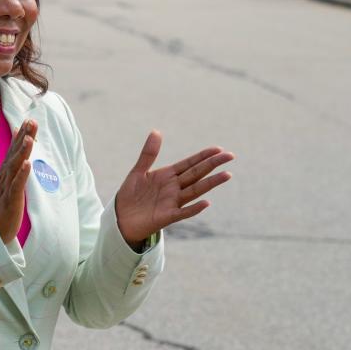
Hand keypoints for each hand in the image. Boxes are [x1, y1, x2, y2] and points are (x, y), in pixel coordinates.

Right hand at [0, 120, 36, 243]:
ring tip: (30, 138)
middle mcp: (3, 177)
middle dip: (23, 137)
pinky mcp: (10, 200)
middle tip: (31, 121)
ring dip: (22, 152)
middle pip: (14, 154)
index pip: (13, 151)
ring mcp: (6, 188)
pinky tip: (27, 164)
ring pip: (15, 167)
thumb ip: (12, 168)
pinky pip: (16, 186)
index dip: (20, 135)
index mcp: (4, 173)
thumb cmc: (2, 206)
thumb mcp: (7, 184)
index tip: (28, 120)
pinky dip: (22, 174)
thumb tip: (19, 154)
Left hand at [116, 131, 234, 245]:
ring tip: (227, 174)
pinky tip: (206, 203)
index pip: (190, 164)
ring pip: (195, 191)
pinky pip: (183, 212)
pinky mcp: (166, 217)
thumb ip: (148, 154)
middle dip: (212, 165)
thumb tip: (156, 131)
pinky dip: (194, 208)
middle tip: (230, 156)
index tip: (218, 149)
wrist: (120, 218)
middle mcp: (174, 188)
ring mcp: (172, 202)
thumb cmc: (131, 195)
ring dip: (210, 183)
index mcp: (168, 176)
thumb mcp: (138, 171)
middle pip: (196, 174)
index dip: (203, 156)